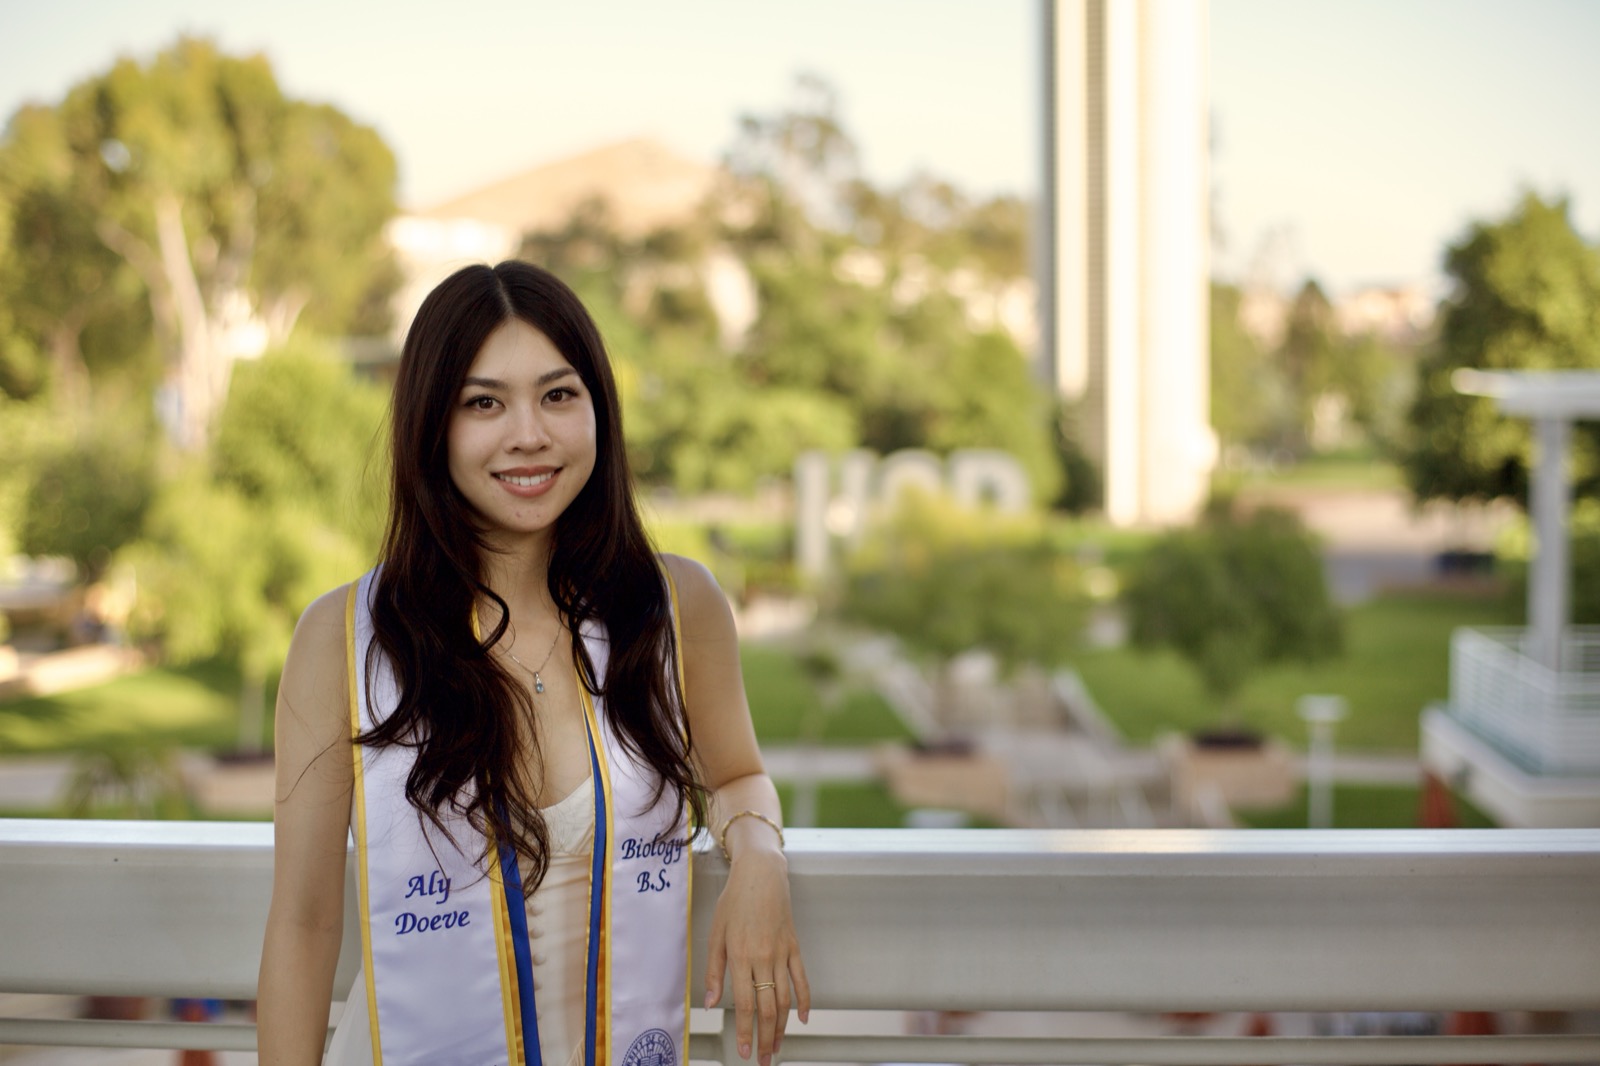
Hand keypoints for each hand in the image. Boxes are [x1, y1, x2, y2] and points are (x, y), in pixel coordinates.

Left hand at [704, 848, 809, 1065]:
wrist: (761, 874)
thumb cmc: (734, 901)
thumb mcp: (716, 933)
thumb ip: (715, 971)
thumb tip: (712, 1003)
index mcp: (741, 956)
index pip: (746, 1005)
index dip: (746, 1031)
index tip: (744, 1051)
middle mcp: (764, 958)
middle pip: (768, 1008)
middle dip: (765, 1038)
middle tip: (762, 1059)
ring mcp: (782, 953)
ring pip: (785, 999)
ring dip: (782, 1027)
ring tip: (777, 1047)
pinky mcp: (794, 946)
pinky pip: (802, 979)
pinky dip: (804, 1001)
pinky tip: (802, 1019)